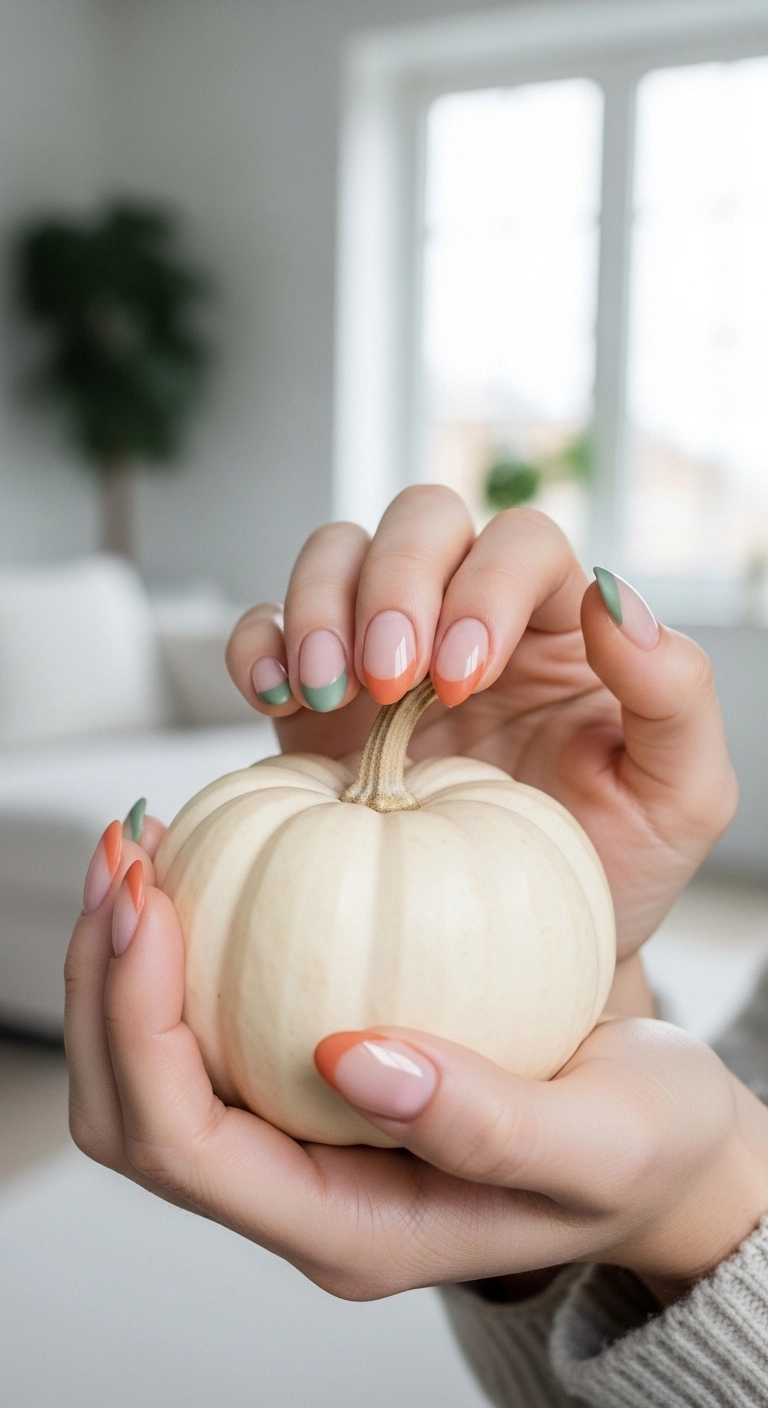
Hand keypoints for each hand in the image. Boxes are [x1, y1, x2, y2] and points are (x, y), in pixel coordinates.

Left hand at [65, 834, 767, 1303]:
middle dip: (101, 984)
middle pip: (133, 1114)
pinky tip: (201, 863)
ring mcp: (301, 1142)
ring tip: (140, 850)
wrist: (663, 1147)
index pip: (186, 1149)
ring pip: (152, 1069)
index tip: (153, 901)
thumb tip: (351, 1059)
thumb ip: (486, 1125)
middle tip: (125, 855)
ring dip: (122, 962)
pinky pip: (211, 1023)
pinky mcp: (314, 1086)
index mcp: (351, 1231)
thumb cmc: (641, 1151)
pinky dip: (181, 948)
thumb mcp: (601, 1144)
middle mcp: (303, 1194)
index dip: (139, 1023)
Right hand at [226, 488, 735, 959]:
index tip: (463, 680)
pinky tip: (271, 697)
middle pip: (422, 520)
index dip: (486, 587)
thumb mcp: (678, 796)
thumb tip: (611, 598)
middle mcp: (467, 614)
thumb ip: (674, 693)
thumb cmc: (606, 871)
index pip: (521, 543)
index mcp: (559, 622)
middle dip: (396, 583)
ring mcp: (385, 652)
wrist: (517, 958)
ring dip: (320, 604)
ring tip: (327, 690)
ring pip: (338, 551)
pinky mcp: (317, 706)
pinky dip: (257, 643)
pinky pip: (267, 628)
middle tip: (390, 679)